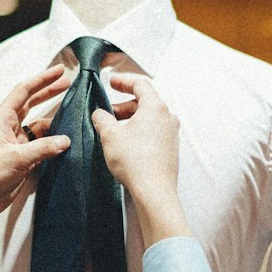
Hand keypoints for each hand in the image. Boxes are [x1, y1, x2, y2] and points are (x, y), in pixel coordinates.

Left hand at [0, 65, 70, 224]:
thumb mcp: (17, 158)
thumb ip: (43, 148)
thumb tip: (65, 140)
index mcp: (2, 119)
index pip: (24, 92)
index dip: (42, 79)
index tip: (60, 71)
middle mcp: (9, 128)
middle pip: (32, 104)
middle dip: (49, 93)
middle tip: (69, 84)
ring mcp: (16, 144)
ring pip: (39, 126)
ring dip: (54, 120)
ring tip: (73, 113)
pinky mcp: (22, 160)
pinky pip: (41, 145)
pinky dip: (53, 142)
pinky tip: (66, 140)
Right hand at [92, 74, 190, 245]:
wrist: (154, 191)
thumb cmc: (135, 162)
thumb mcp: (110, 136)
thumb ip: (102, 119)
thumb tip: (99, 114)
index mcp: (156, 107)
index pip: (140, 84)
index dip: (123, 80)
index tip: (111, 81)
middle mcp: (168, 117)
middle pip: (145, 101)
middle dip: (123, 104)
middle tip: (106, 111)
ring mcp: (171, 133)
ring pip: (149, 118)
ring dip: (130, 119)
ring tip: (113, 129)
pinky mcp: (170, 148)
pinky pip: (153, 131)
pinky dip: (139, 130)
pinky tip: (125, 142)